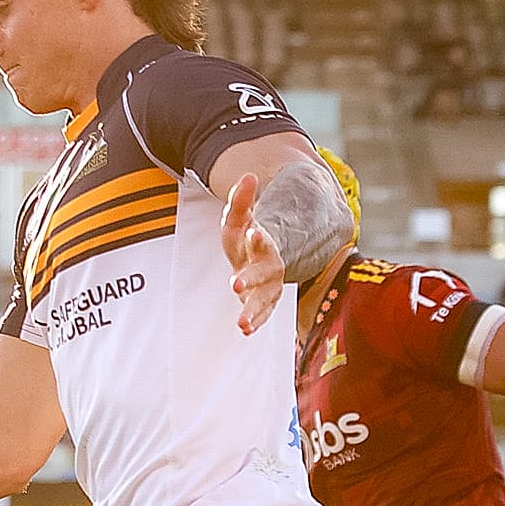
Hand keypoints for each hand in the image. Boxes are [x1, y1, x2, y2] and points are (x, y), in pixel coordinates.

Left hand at [221, 173, 282, 334]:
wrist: (258, 255)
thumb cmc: (245, 236)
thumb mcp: (238, 217)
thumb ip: (242, 199)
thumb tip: (249, 175)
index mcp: (262, 243)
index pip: (261, 239)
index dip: (258, 236)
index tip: (254, 232)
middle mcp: (269, 266)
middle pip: (263, 273)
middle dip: (251, 278)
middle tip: (235, 284)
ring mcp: (268, 287)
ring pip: (264, 300)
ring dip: (253, 311)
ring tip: (241, 323)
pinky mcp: (264, 304)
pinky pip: (262, 315)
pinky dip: (255, 323)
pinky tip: (245, 330)